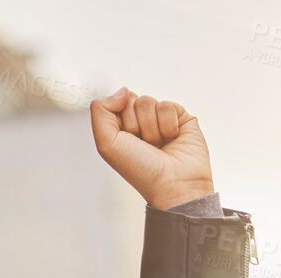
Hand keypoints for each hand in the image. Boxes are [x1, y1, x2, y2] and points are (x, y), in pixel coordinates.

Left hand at [90, 88, 213, 209]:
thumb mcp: (106, 144)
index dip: (119, 119)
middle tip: (143, 145)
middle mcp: (140, 123)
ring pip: (148, 102)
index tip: (126, 140)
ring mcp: (160, 119)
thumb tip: (122, 90)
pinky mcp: (180, 117)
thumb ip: (100, 111)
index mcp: (120, 129)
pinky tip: (172, 139)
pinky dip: (168, 124)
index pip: (114, 103)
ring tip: (158, 145)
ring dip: (151, 127)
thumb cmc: (140, 170)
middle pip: (131, 100)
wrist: (173, 183)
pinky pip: (167, 105)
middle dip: (135, 124)